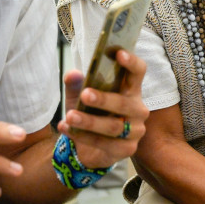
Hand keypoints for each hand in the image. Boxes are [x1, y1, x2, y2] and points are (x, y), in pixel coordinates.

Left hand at [57, 49, 149, 169]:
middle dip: (104, 99)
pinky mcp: (127, 149)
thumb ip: (77, 86)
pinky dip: (83, 137)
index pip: (138, 72)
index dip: (131, 62)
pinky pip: (105, 144)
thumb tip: (72, 74)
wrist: (93, 149)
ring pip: (114, 126)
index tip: (118, 54)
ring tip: (69, 116)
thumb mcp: (81, 98)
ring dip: (90, 121)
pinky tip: (66, 129)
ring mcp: (135, 131)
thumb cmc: (93, 115)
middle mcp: (138, 109)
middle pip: (125, 103)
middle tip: (85, 94)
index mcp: (131, 90)